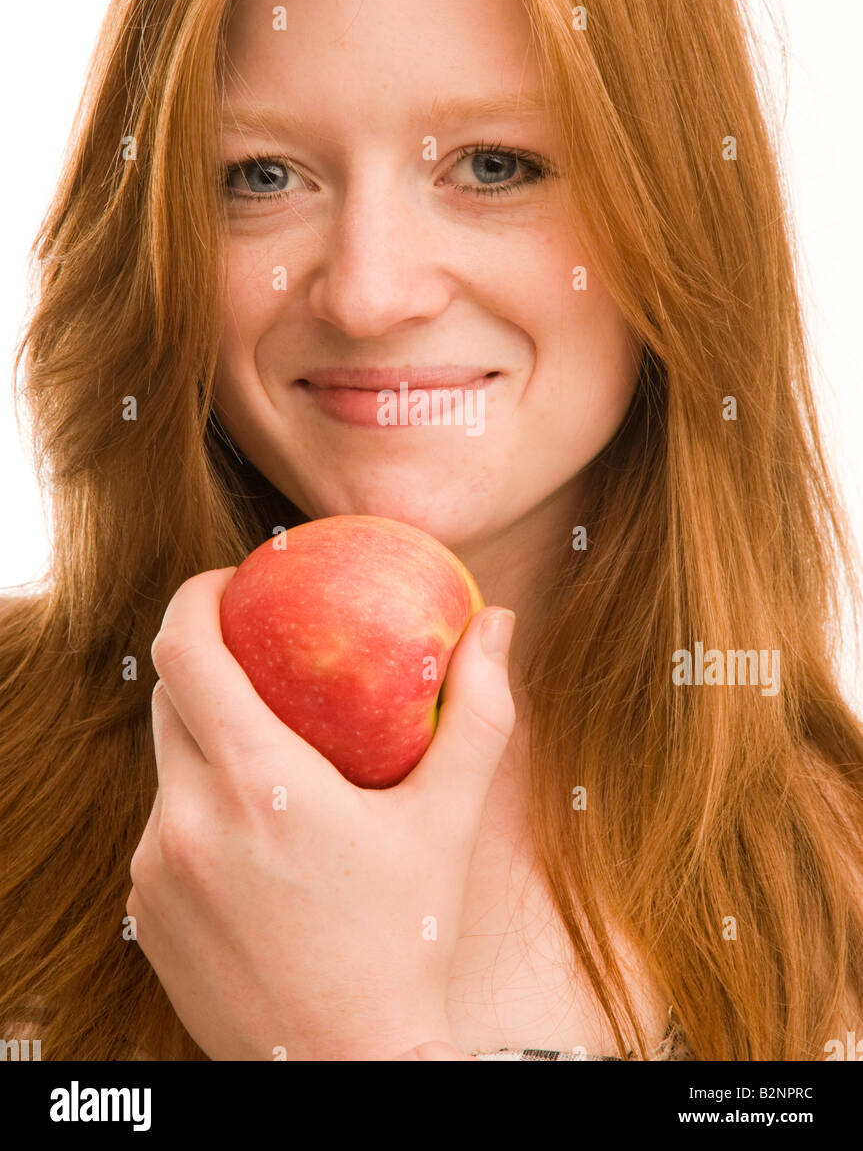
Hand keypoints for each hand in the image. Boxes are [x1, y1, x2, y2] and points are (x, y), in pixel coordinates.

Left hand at [126, 567, 515, 1060]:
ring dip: (208, 742)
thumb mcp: (449, 821)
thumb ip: (478, 712)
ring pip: (166, 766)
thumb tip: (499, 621)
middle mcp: (186, 821)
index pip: (187, 652)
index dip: (197, 597)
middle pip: (170, 699)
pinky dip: (199, 808)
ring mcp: (154, 870)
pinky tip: (257, 839)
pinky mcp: (143, 910)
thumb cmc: (407, 941)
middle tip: (260, 654)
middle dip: (208, 663)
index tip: (230, 582)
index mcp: (257, 784)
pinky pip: (160, 826)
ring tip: (274, 753)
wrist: (348, 1065)